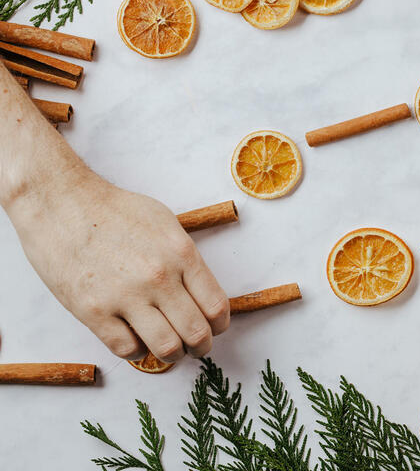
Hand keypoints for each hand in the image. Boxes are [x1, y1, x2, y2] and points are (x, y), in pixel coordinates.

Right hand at [5, 169, 229, 361]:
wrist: (61, 203)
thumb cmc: (114, 210)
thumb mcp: (166, 224)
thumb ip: (186, 258)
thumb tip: (201, 290)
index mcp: (181, 254)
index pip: (216, 306)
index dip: (220, 325)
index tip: (215, 328)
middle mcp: (159, 278)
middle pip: (196, 332)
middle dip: (201, 346)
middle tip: (196, 347)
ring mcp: (125, 296)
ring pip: (166, 348)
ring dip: (173, 354)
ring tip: (169, 349)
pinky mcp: (93, 311)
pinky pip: (126, 349)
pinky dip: (137, 352)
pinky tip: (136, 341)